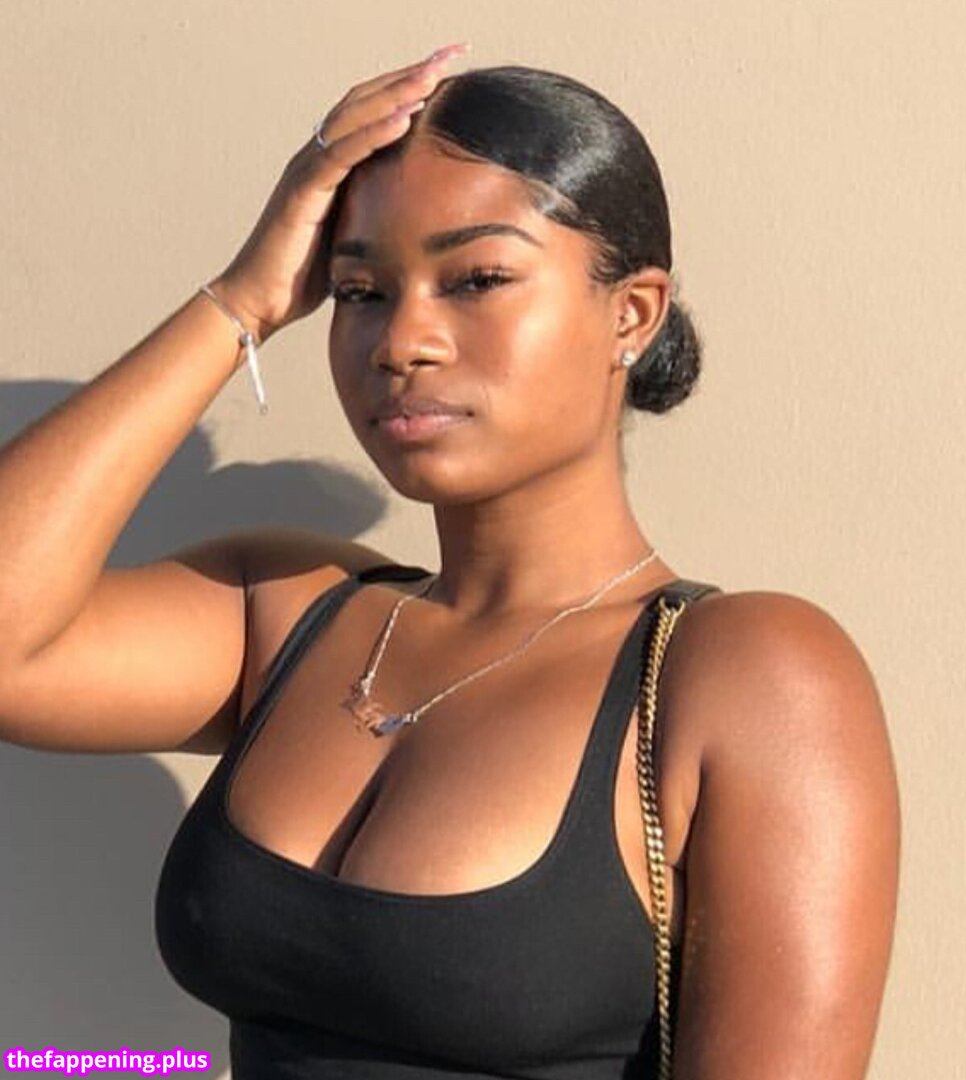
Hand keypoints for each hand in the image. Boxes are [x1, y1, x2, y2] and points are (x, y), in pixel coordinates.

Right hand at [211, 42, 469, 342]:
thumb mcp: (352, 235)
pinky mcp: (303, 191)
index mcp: (331, 164)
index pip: (373, 111)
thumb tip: (416, 217)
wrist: (259, 300)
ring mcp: (307, 169)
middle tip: (450, 53)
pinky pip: (342, 154)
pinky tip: (404, 117)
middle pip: (367, 99)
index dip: (409, 88)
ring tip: (433, 74)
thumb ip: (375, 213)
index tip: (448, 72)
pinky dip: (374, 133)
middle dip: (410, 74)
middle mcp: (318, 156)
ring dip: (396, 92)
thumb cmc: (304, 275)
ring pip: (355, 116)